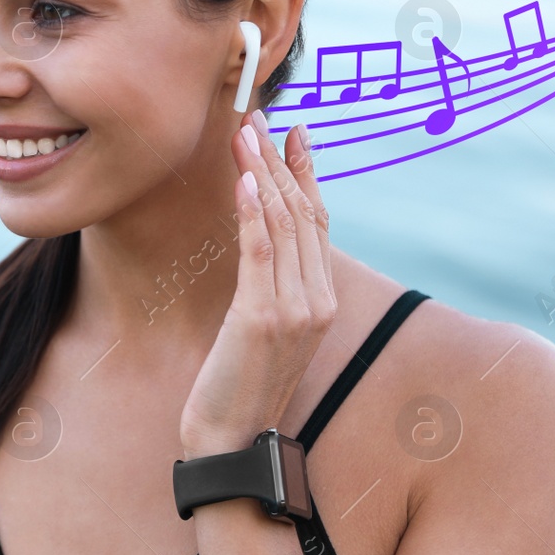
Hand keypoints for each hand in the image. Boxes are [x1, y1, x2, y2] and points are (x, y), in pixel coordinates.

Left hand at [178, 108, 335, 458]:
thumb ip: (273, 290)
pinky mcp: (264, 318)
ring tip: (246, 132)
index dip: (307, 174)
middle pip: (304, 213)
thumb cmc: (240, 384)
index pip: (319, 222)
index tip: (294, 133)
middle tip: (259, 116)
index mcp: (322, 300)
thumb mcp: (264, 331)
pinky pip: (262, 254)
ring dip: (264, 173)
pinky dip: (255, 214)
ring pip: (285, 225)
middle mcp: (317, 300)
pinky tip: (246, 181)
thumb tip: (264, 248)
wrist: (232, 439)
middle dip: (280, 160)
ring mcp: (296, 310)